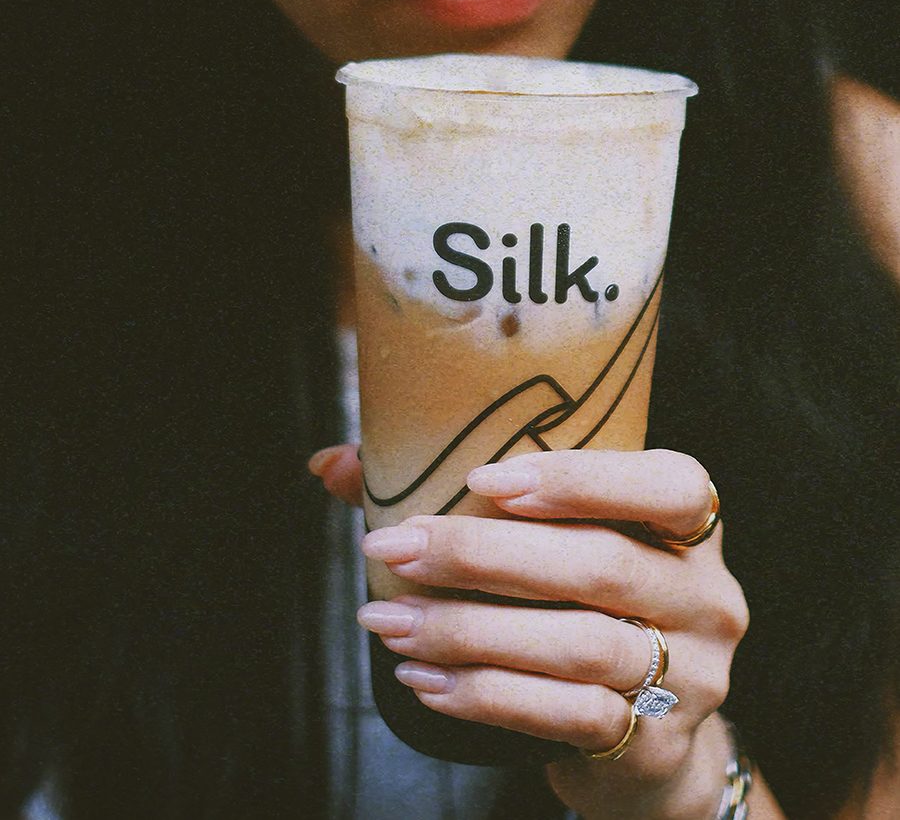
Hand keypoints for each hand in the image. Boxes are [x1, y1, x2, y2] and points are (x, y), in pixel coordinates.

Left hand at [310, 446, 749, 818]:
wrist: (652, 737)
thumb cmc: (584, 606)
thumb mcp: (554, 540)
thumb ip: (453, 497)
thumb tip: (333, 464)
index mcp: (689, 525)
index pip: (666, 485)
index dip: (580, 479)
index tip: (480, 480)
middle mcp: (704, 595)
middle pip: (599, 566)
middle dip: (482, 555)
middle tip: (393, 549)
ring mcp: (692, 674)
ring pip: (577, 645)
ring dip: (467, 630)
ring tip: (387, 621)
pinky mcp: (655, 740)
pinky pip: (566, 715)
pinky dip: (485, 695)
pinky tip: (424, 681)